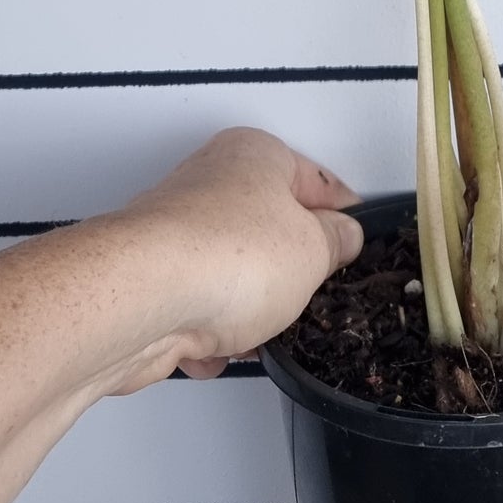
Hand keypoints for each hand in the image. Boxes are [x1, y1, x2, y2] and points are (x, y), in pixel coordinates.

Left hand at [98, 128, 363, 387]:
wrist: (144, 302)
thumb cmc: (225, 256)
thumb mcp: (315, 250)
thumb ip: (337, 242)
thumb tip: (341, 237)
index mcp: (255, 155)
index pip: (315, 179)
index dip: (342, 214)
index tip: (357, 240)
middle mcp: (210, 183)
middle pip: (268, 230)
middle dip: (288, 272)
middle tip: (308, 293)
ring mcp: (175, 233)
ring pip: (231, 277)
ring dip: (247, 313)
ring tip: (255, 329)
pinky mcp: (150, 281)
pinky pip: (195, 312)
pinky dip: (207, 336)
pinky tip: (213, 347)